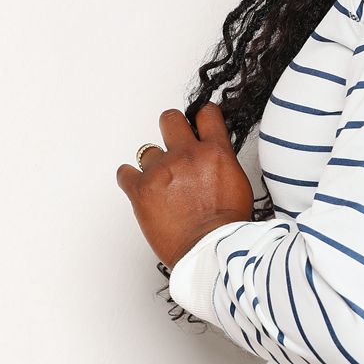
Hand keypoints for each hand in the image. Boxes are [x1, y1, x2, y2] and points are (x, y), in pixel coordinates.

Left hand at [116, 103, 256, 268]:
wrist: (209, 249)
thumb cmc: (227, 227)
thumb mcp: (238, 184)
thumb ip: (221, 163)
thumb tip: (212, 158)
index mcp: (215, 152)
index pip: (206, 114)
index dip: (200, 117)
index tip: (196, 123)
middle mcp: (187, 155)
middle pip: (169, 119)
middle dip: (171, 128)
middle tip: (173, 144)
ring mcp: (161, 170)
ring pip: (147, 151)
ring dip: (154, 165)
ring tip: (162, 184)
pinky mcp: (140, 189)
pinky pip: (124, 172)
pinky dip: (130, 179)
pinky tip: (140, 189)